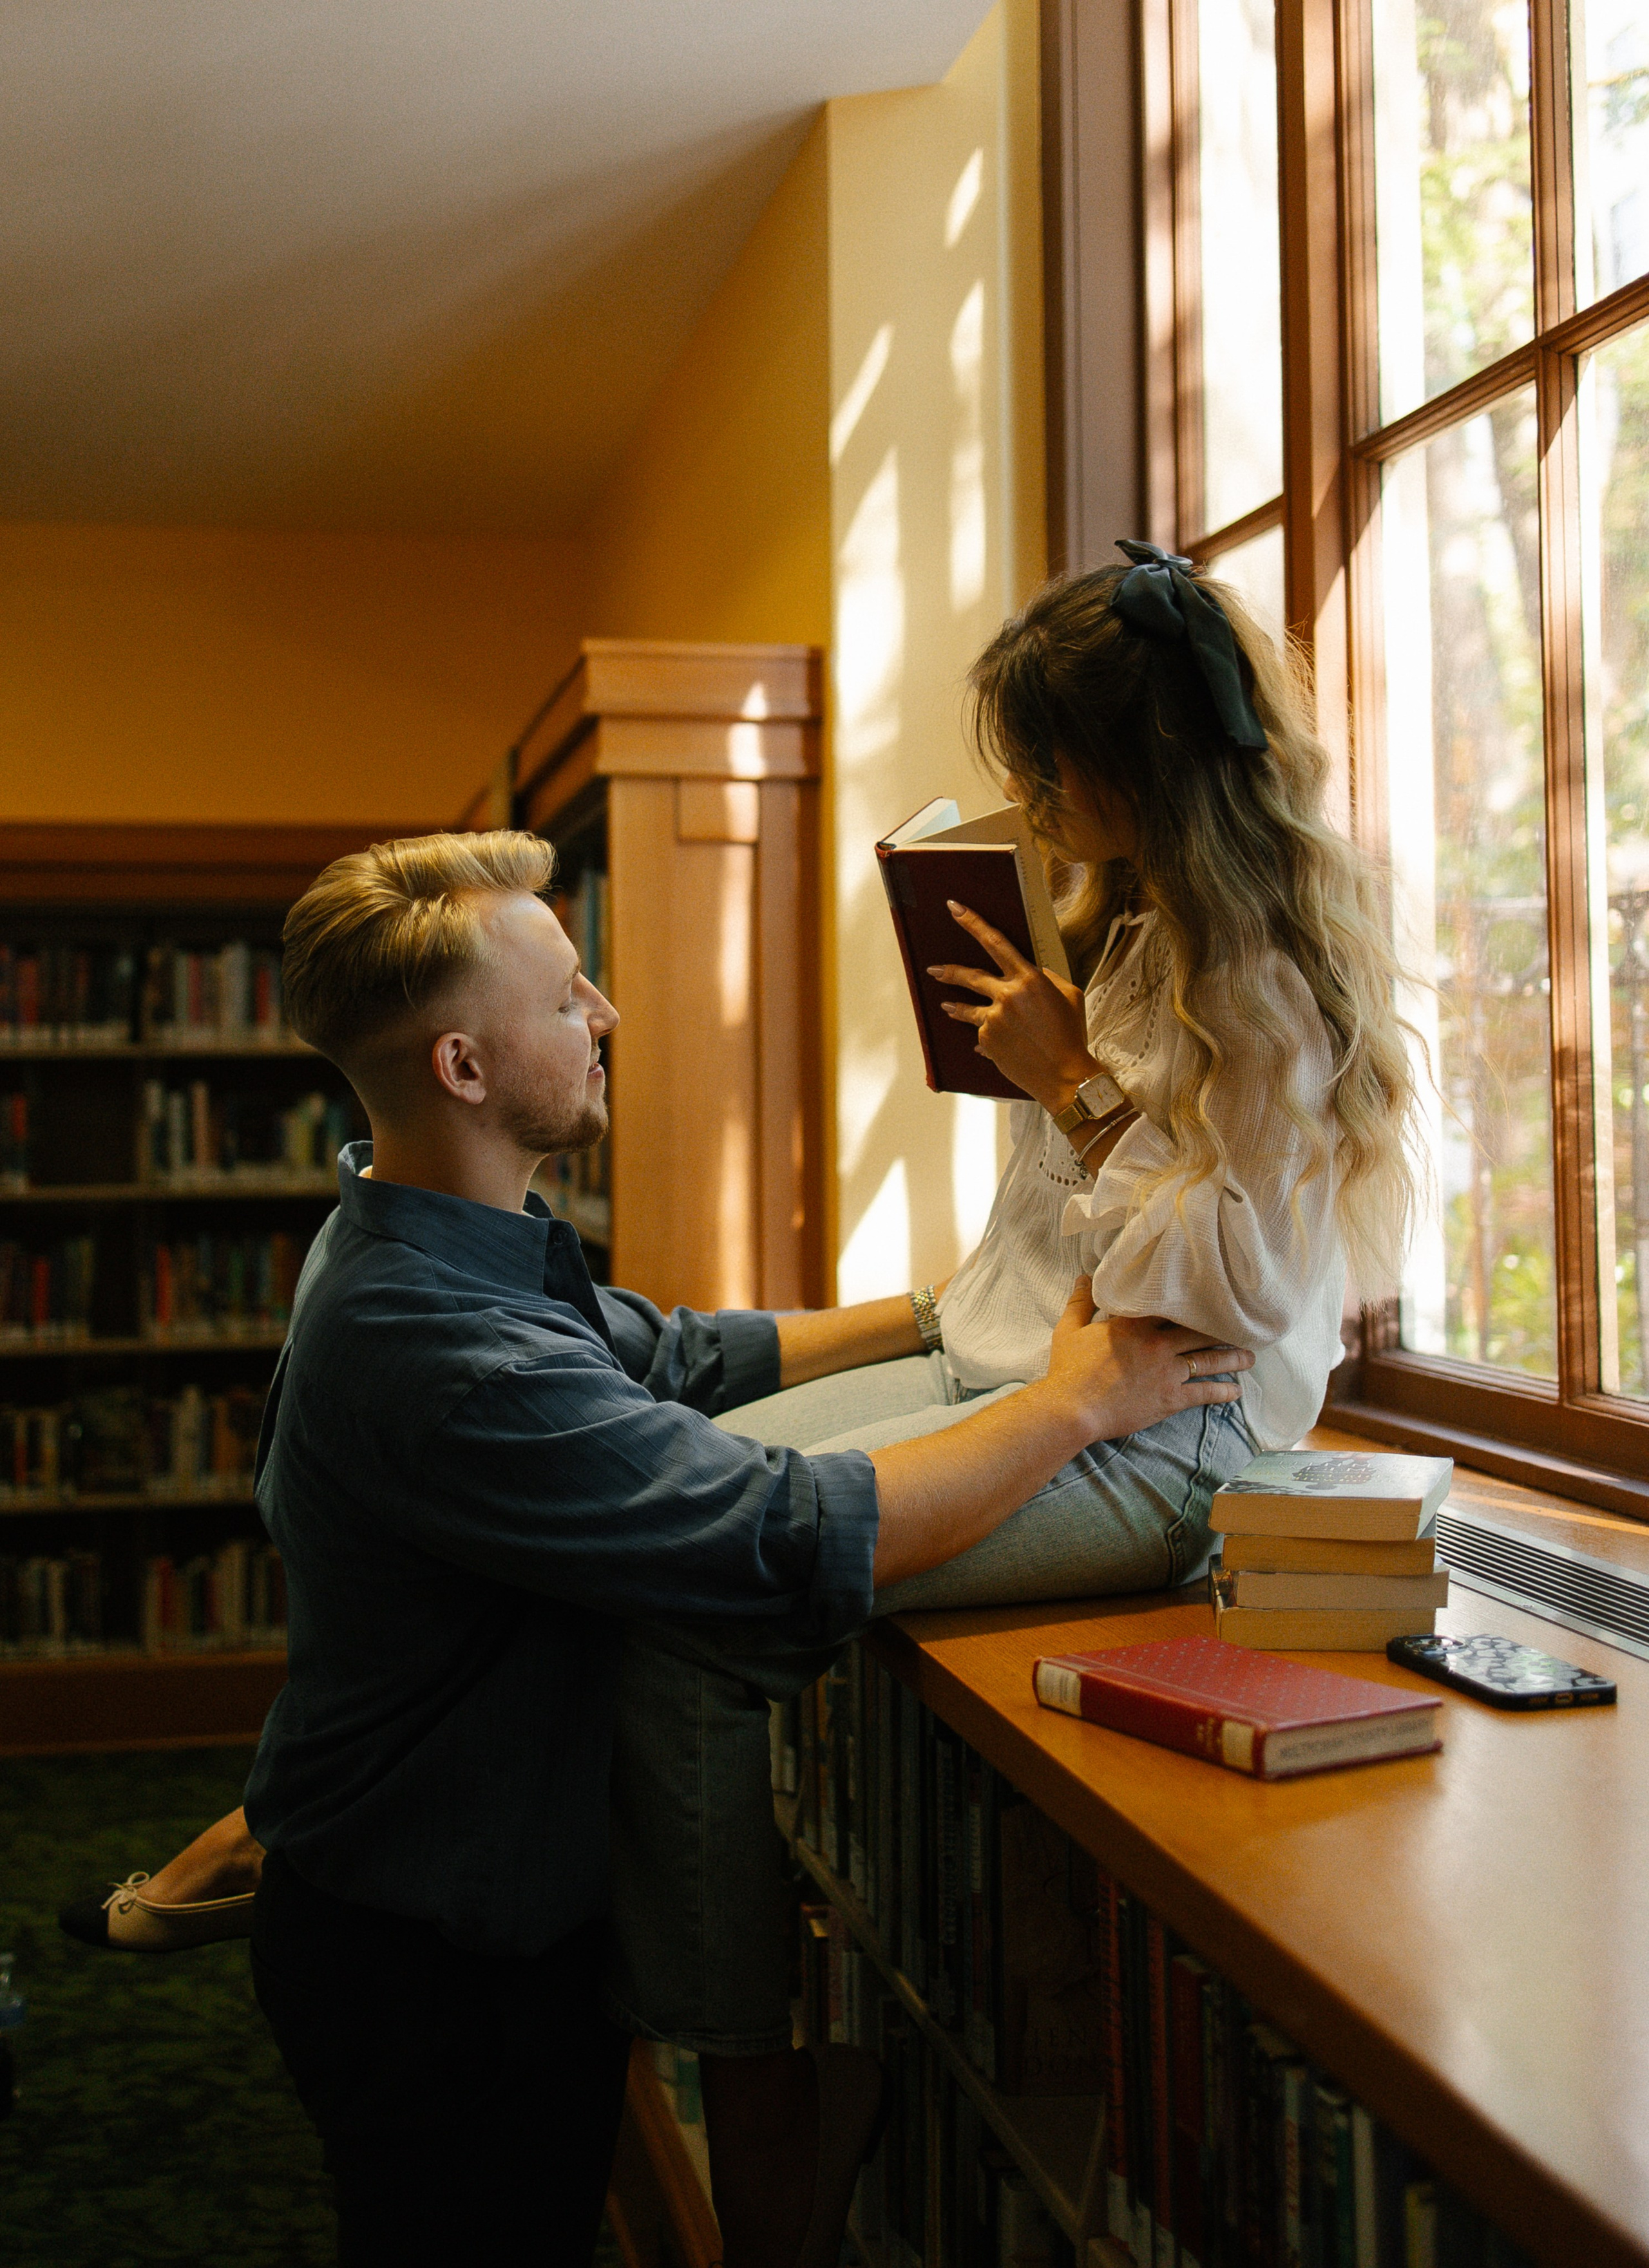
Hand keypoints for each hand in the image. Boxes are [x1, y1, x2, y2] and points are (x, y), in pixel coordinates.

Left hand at [928, 901, 1097, 1110]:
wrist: (1064, 1076)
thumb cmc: (1071, 1035)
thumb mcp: (1070, 997)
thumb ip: (1048, 979)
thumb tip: (1033, 972)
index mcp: (1028, 979)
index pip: (995, 942)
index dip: (972, 923)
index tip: (954, 909)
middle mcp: (1006, 996)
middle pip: (969, 976)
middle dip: (949, 971)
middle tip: (934, 969)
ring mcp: (993, 1020)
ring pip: (967, 1008)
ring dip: (955, 1006)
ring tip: (947, 1004)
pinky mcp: (987, 1042)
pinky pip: (981, 1035)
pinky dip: (986, 1037)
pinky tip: (992, 1045)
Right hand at [1041, 1278, 1252, 1441]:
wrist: (1073, 1408)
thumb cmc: (1068, 1370)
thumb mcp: (1070, 1330)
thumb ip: (1081, 1302)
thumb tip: (1083, 1277)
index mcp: (1135, 1323)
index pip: (1171, 1305)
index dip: (1193, 1302)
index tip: (1211, 1296)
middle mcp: (1158, 1343)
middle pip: (1199, 1330)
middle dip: (1223, 1329)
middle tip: (1241, 1327)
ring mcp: (1167, 1371)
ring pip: (1209, 1360)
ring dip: (1232, 1359)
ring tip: (1249, 1357)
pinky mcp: (1170, 1398)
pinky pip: (1204, 1393)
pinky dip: (1223, 1392)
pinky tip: (1236, 1392)